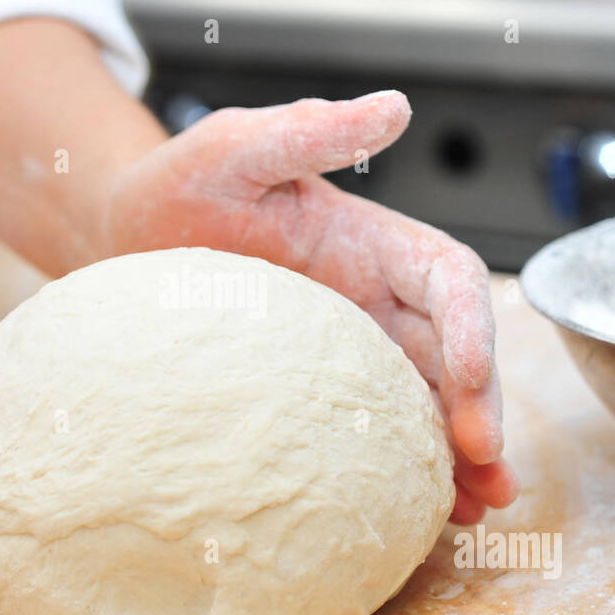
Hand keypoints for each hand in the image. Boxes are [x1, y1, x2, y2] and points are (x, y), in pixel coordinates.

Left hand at [105, 91, 518, 522]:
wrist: (125, 236)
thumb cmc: (179, 185)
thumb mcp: (235, 147)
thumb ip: (311, 130)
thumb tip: (395, 106)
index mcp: (372, 239)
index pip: (446, 281)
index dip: (471, 333)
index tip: (472, 389)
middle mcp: (375, 296)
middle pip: (452, 353)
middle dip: (479, 409)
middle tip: (489, 472)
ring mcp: (350, 346)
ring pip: (426, 399)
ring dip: (459, 451)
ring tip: (476, 509)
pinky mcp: (316, 387)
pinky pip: (375, 426)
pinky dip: (406, 464)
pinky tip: (425, 508)